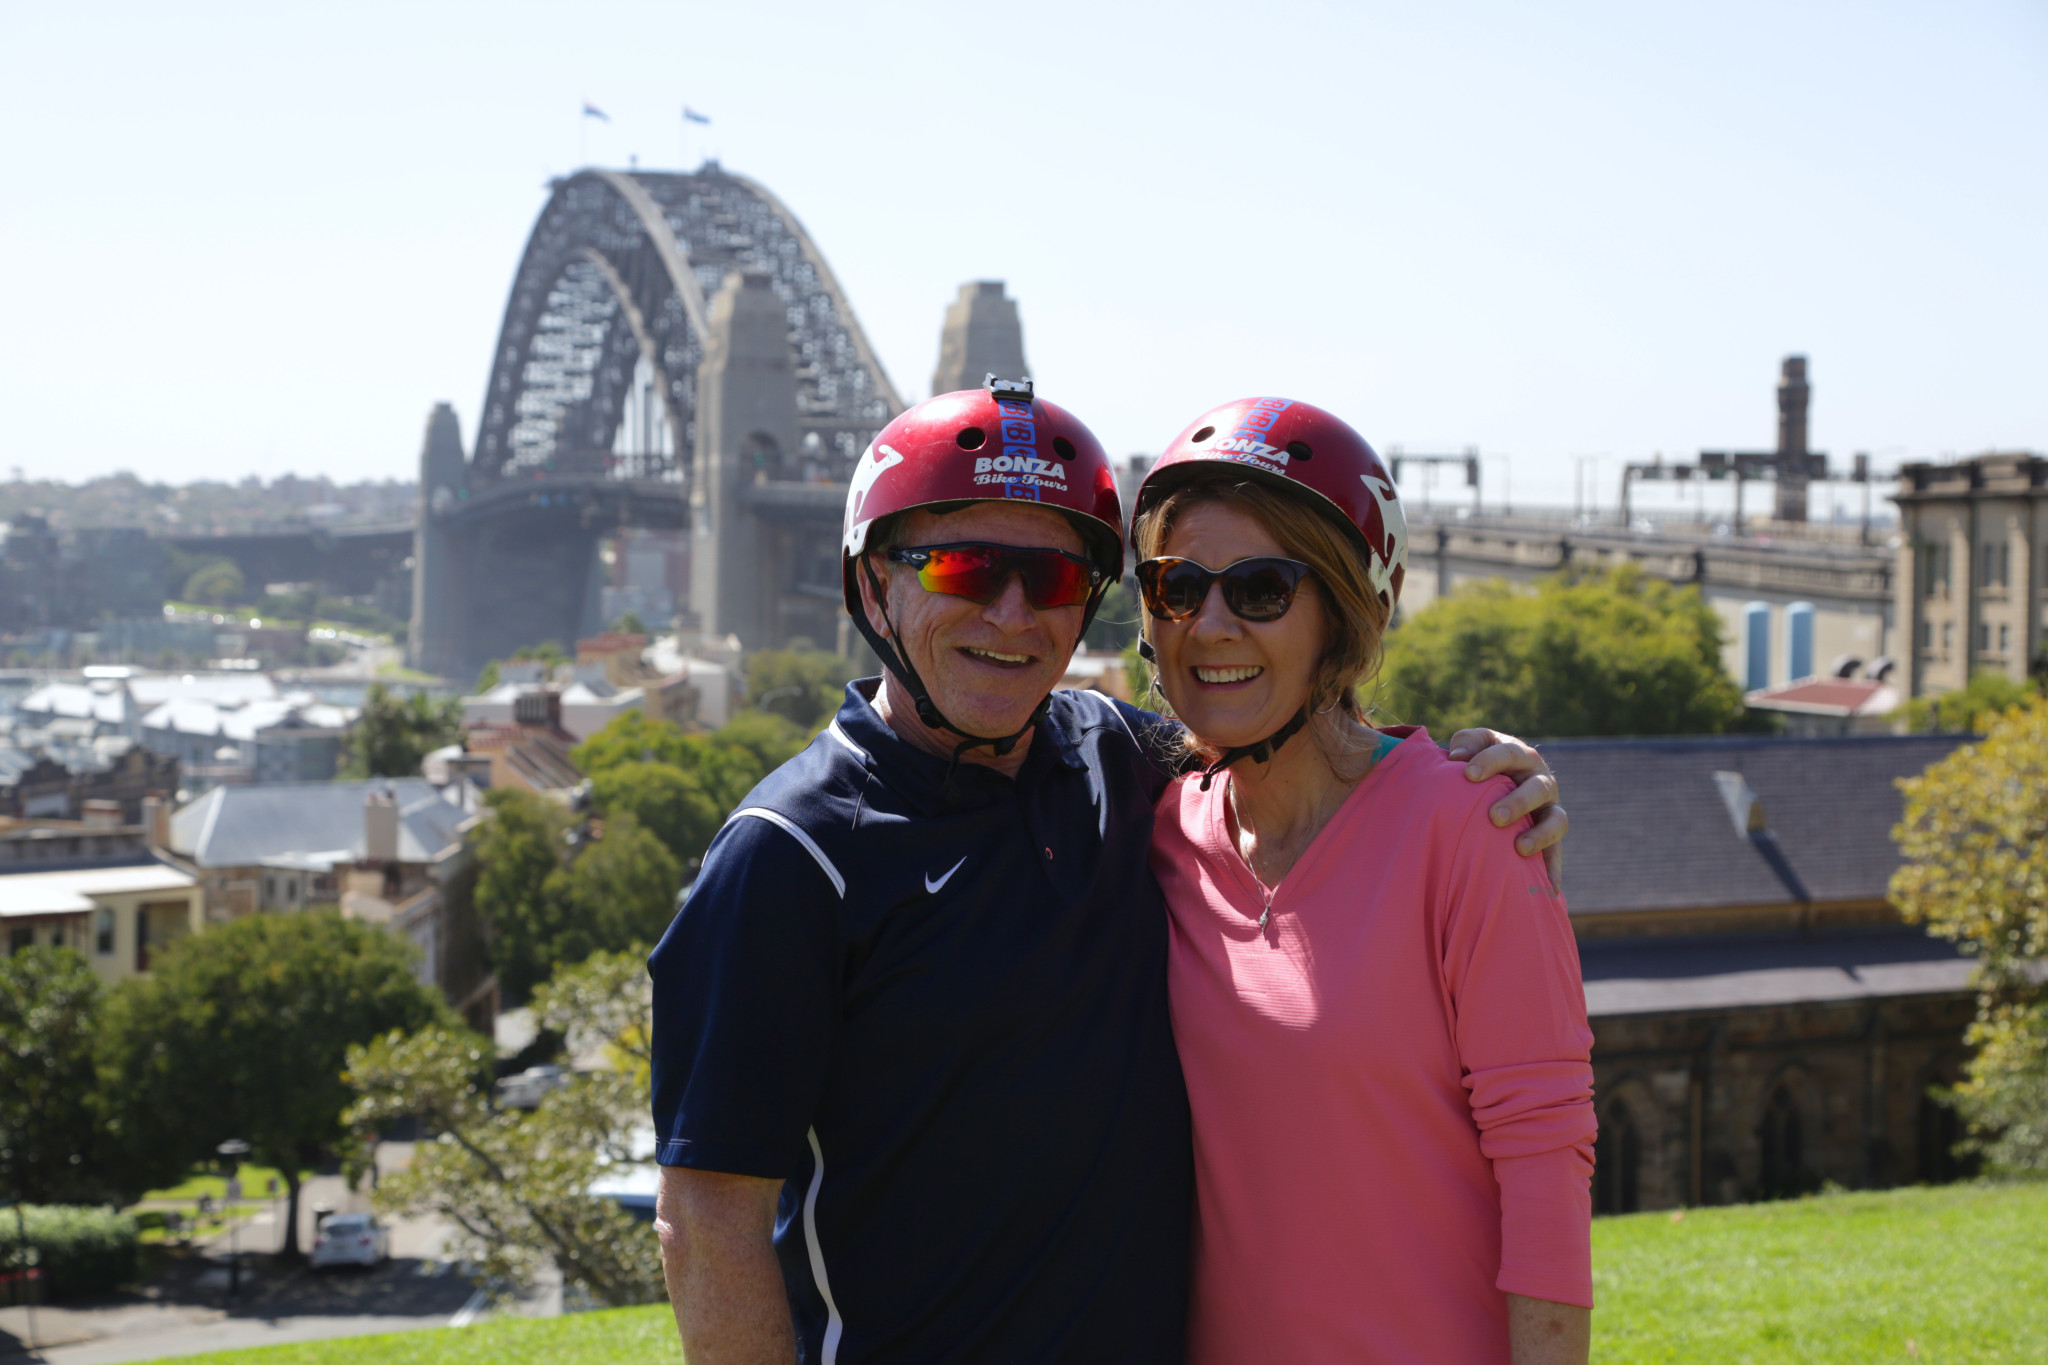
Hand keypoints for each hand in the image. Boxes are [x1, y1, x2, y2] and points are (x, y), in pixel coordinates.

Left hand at [1445, 729, 1565, 886]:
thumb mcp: (1470, 747)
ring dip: (1541, 834)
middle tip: (1494, 817)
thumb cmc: (1475, 764)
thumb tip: (1456, 757)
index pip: (1508, 753)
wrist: (1490, 785)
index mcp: (1518, 754)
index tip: (1467, 774)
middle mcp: (1540, 780)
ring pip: (1557, 820)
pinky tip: (1548, 890)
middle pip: (1539, 788)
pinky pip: (1557, 854)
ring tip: (1520, 848)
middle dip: (1518, 802)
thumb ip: (1465, 743)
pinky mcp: (1551, 836)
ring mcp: (1549, 808)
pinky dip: (1553, 871)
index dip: (1490, 762)